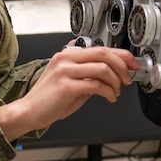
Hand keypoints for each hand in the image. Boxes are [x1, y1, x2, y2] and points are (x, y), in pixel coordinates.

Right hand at [0, 46, 138, 141]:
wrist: (28, 112)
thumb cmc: (48, 100)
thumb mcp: (72, 82)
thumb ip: (89, 76)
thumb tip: (111, 75)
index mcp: (68, 55)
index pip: (101, 48)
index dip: (121, 55)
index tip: (132, 63)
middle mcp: (66, 59)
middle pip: (104, 54)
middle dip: (122, 66)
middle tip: (127, 78)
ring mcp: (65, 71)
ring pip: (102, 69)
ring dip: (116, 82)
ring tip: (116, 91)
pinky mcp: (66, 86)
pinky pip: (95, 85)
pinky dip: (108, 92)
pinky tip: (109, 98)